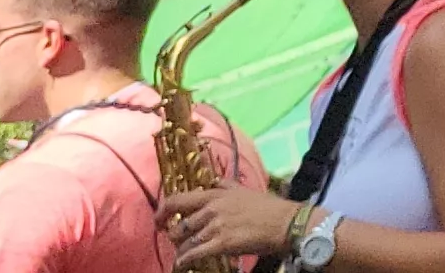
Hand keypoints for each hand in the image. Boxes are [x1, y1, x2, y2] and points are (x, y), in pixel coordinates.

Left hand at [161, 187, 298, 268]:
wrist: (286, 223)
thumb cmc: (268, 207)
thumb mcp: (245, 190)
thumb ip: (227, 185)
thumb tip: (214, 180)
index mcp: (216, 194)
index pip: (178, 200)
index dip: (162, 211)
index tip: (158, 220)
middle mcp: (212, 209)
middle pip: (179, 225)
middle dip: (174, 237)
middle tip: (177, 242)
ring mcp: (216, 226)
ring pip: (185, 242)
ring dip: (181, 251)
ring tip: (182, 256)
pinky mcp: (222, 243)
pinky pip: (194, 255)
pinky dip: (184, 261)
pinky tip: (183, 266)